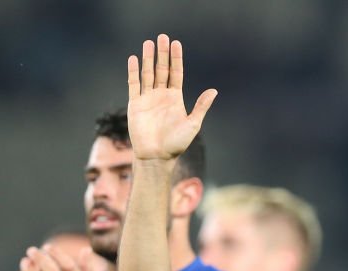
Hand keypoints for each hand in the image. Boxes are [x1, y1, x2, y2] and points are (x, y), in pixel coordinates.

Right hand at [127, 34, 216, 161]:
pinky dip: (133, 72)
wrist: (156, 157)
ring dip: (148, 58)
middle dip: (162, 53)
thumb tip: (214, 91)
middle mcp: (161, 96)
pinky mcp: (135, 105)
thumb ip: (201, 107)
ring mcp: (147, 99)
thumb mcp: (193, 124)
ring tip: (148, 43)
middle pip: (162, 69)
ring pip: (147, 73)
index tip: (176, 43)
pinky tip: (134, 59)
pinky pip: (134, 84)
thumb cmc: (176, 144)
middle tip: (162, 37)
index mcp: (175, 98)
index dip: (176, 58)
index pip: (176, 73)